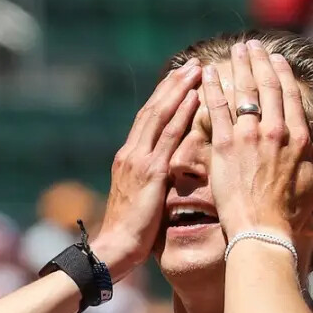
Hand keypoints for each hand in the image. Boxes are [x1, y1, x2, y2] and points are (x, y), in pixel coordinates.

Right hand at [95, 61, 201, 276]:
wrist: (115, 248)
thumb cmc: (130, 232)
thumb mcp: (141, 199)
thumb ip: (152, 180)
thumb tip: (167, 172)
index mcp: (127, 157)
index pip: (147, 119)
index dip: (164, 97)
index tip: (180, 80)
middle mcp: (130, 152)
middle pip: (154, 109)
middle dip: (173, 85)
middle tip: (193, 65)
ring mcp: (138, 160)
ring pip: (160, 115)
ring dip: (180, 90)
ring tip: (197, 71)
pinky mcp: (150, 172)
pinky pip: (168, 136)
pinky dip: (182, 114)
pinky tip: (196, 98)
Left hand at [201, 40, 312, 245]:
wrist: (263, 232)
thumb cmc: (291, 214)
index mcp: (299, 139)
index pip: (291, 96)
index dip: (283, 74)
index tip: (277, 59)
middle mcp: (275, 132)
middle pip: (267, 87)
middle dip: (259, 62)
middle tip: (252, 45)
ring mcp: (249, 137)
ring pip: (243, 92)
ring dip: (238, 67)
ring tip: (235, 51)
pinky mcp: (225, 147)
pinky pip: (217, 110)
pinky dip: (211, 89)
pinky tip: (205, 74)